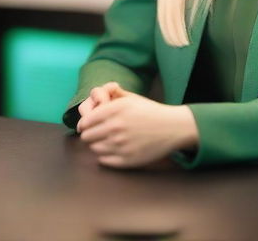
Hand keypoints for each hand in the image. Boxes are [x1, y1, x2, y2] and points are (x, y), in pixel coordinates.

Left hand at [77, 89, 198, 168]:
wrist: (172, 127)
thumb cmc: (151, 111)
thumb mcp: (131, 98)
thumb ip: (111, 96)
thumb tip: (95, 97)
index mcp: (115, 110)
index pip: (85, 121)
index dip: (84, 124)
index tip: (86, 126)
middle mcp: (115, 127)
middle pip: (87, 136)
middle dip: (90, 134)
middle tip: (97, 133)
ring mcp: (120, 145)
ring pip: (94, 149)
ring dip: (98, 145)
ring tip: (107, 141)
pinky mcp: (126, 160)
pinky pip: (103, 160)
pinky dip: (105, 156)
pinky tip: (114, 149)